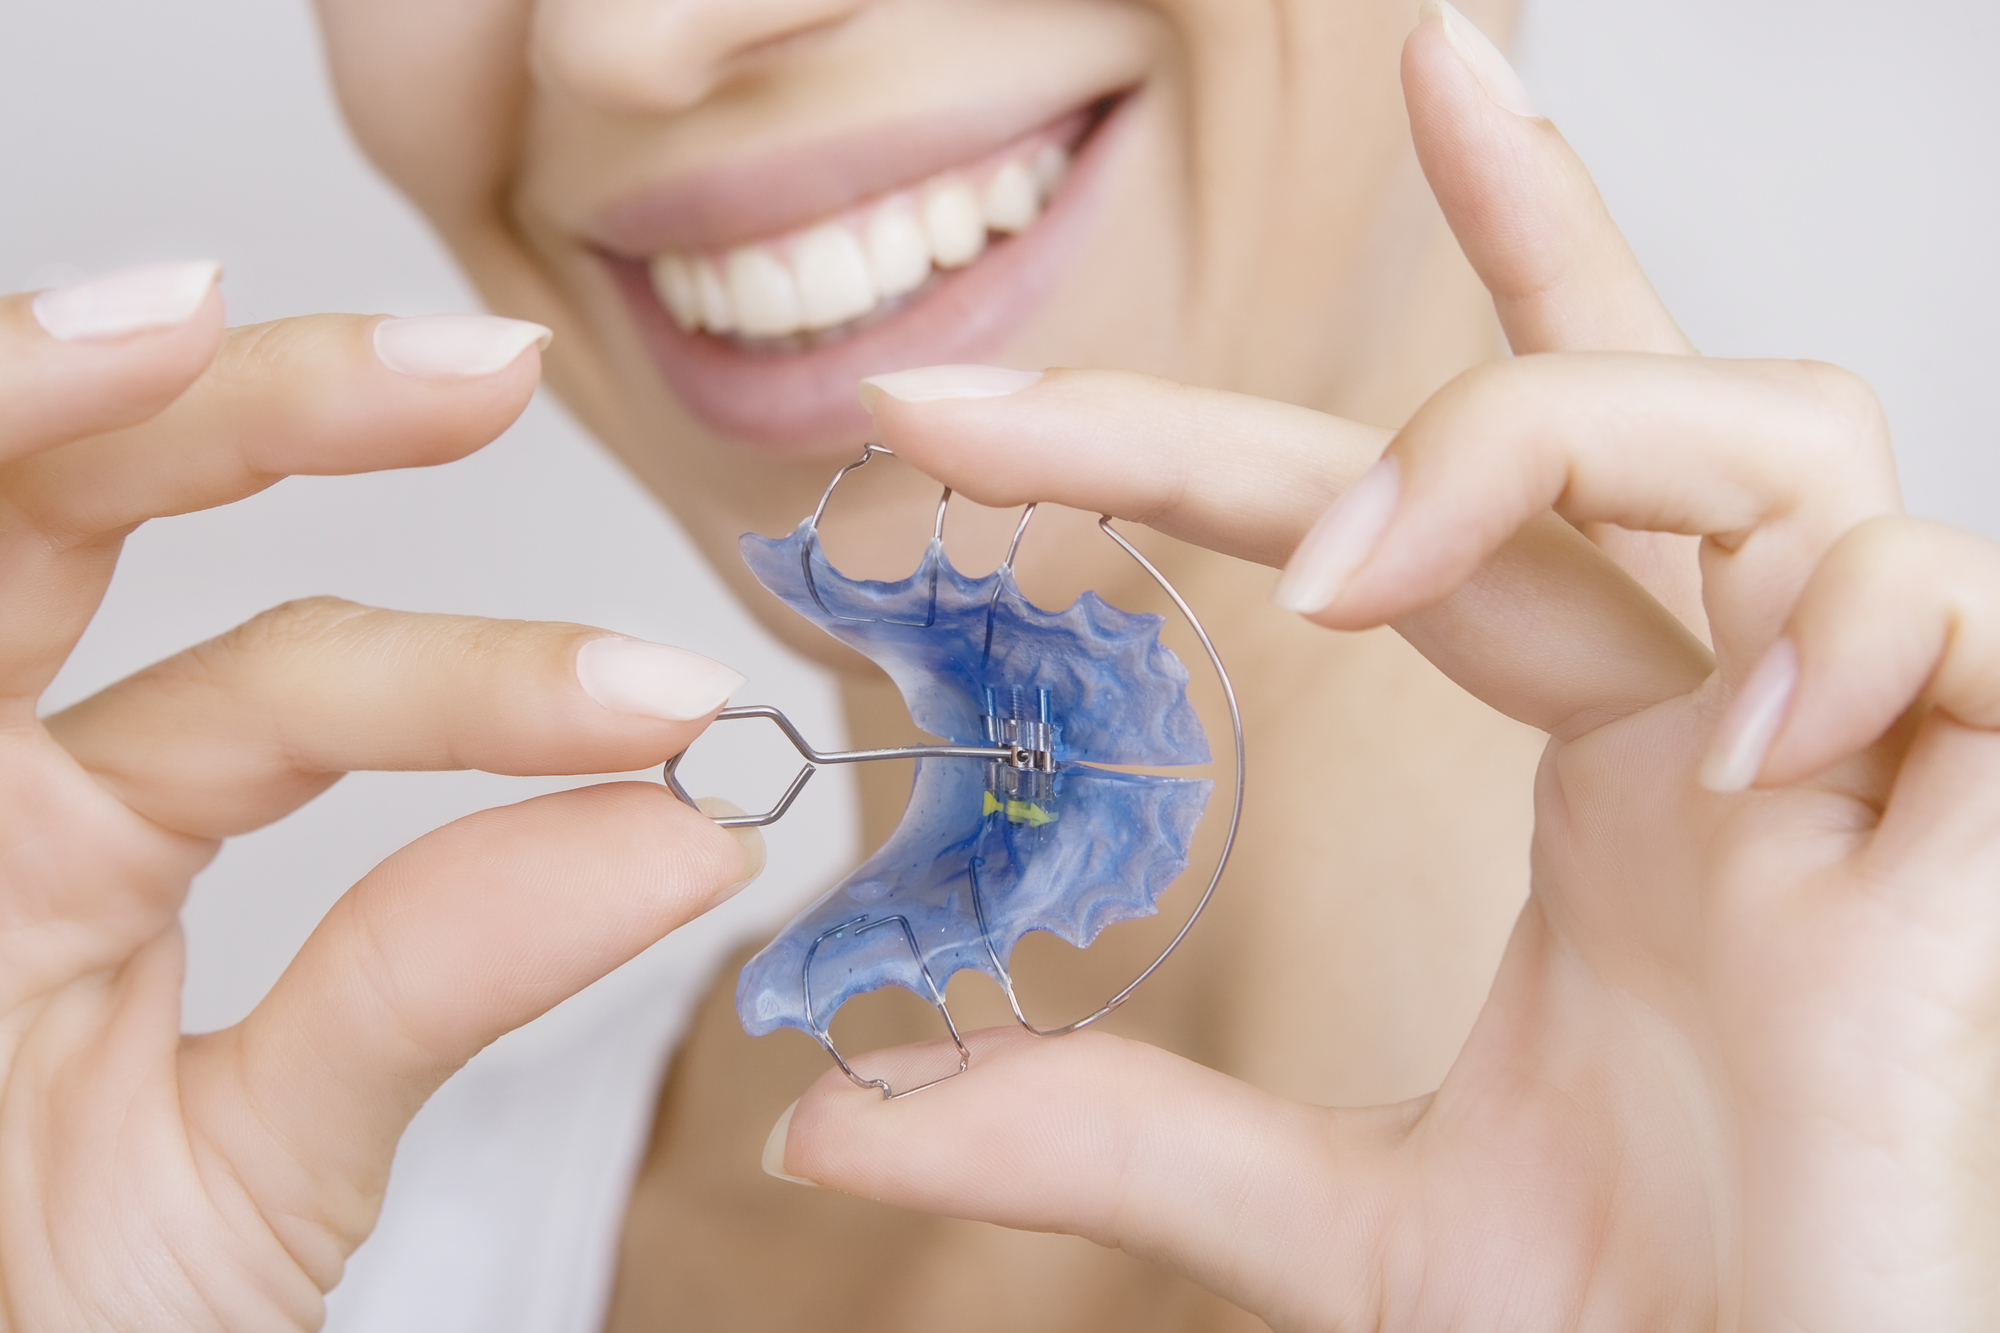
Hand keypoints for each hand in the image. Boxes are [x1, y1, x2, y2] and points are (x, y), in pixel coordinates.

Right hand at [0, 268, 754, 1328]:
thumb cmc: (51, 1312)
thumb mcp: (269, 1147)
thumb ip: (436, 977)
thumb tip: (689, 832)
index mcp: (94, 846)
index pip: (295, 687)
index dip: (488, 684)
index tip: (675, 703)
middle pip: (107, 515)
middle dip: (285, 414)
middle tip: (494, 367)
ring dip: (58, 390)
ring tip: (191, 309)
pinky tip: (70, 365)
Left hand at [767, 13, 1996, 1331]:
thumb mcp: (1339, 1219)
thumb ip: (1114, 1135)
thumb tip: (840, 1106)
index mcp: (1599, 782)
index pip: (1413, 524)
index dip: (1197, 439)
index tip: (961, 410)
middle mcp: (1718, 736)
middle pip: (1630, 396)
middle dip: (1537, 210)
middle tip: (1410, 61)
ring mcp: (1855, 774)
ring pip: (1788, 437)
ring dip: (1570, 435)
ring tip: (1364, 579)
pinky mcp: (1971, 855)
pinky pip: (1964, 621)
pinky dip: (1854, 618)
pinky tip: (1738, 734)